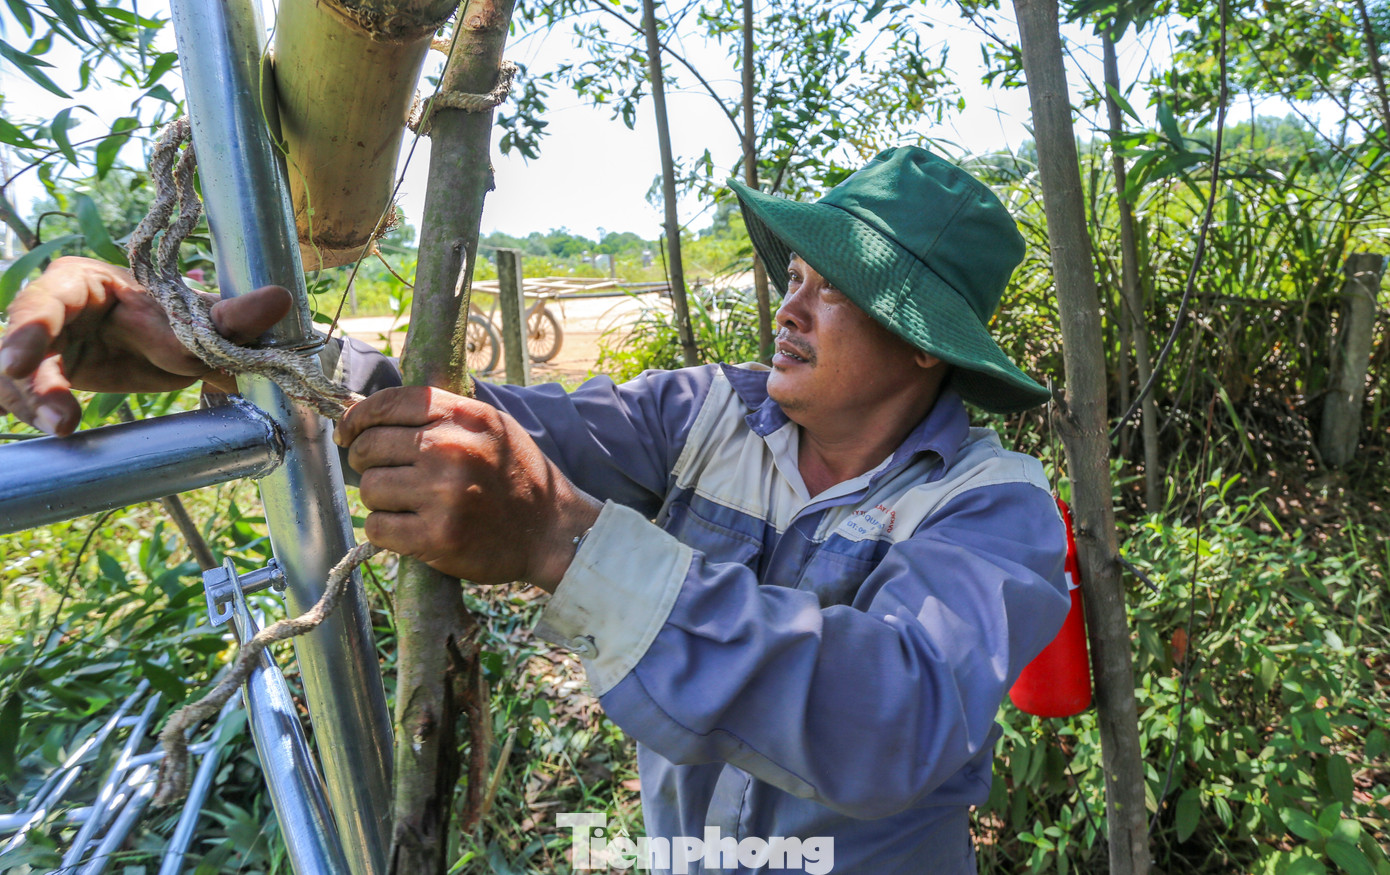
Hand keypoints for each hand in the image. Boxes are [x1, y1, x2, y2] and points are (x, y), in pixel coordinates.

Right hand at [0, 256, 290, 435]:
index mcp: (83, 282)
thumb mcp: (201, 326)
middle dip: (23, 374)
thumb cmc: (175, 326)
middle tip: (45, 406)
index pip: (46, 298)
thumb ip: (233, 317)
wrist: (170, 353)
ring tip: (64, 429)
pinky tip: (57, 433)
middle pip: (19, 338)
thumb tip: (280, 298)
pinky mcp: (39, 380)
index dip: (29, 328)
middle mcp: (51, 309)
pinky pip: (22, 399)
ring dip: (32, 405)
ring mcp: (41, 347)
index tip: (19, 362)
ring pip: (14, 375)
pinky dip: (32, 415)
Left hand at [335, 386, 601, 590]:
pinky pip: (378, 527)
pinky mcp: (437, 537)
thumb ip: (441, 415)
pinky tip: (409, 529)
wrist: (553, 531)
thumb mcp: (491, 427)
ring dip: (380, 499)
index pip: (389, 403)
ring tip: (409, 505)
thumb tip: (371, 413)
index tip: (347, 435)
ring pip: (370, 488)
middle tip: (386, 475)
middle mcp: (452, 449)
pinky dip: (385, 530)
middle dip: (367, 462)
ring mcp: (443, 494)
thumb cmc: (517, 477)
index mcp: (465, 416)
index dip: (356, 418)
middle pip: (371, 446)